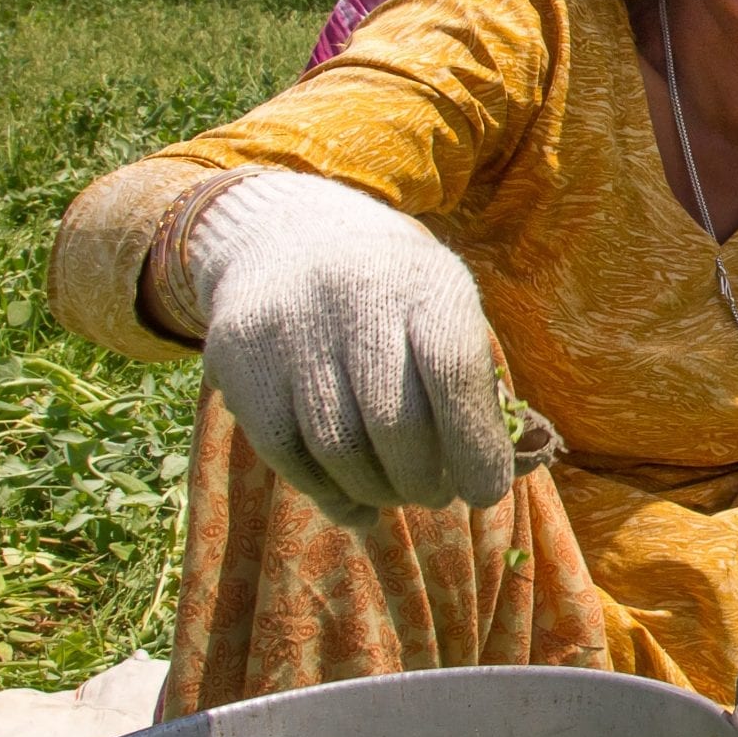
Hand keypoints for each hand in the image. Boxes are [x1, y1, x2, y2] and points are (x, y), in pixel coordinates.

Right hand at [183, 171, 514, 524]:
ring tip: (398, 493)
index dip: (475, 446)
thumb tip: (498, 476)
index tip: (486, 492)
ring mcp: (289, 326)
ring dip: (377, 491)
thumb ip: (473, 385)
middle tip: (437, 494)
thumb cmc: (394, 292)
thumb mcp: (443, 306)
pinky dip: (326, 492)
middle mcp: (355, 295)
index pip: (453, 373)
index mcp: (424, 280)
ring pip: (337, 447)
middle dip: (423, 479)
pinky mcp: (239, 358)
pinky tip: (354, 502)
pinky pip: (284, 452)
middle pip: (395, 423)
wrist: (289, 233)